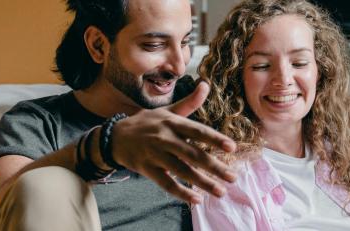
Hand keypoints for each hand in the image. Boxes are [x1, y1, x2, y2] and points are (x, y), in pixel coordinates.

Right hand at [108, 81, 236, 203]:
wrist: (116, 137)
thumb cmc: (147, 123)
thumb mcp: (167, 111)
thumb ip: (189, 102)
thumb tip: (206, 84)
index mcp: (172, 123)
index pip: (197, 131)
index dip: (215, 139)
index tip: (232, 147)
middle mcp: (165, 138)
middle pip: (193, 155)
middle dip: (215, 167)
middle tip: (233, 178)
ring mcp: (155, 155)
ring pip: (182, 171)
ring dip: (203, 183)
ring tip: (221, 191)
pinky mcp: (147, 169)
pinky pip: (166, 184)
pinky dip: (182, 192)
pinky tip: (197, 199)